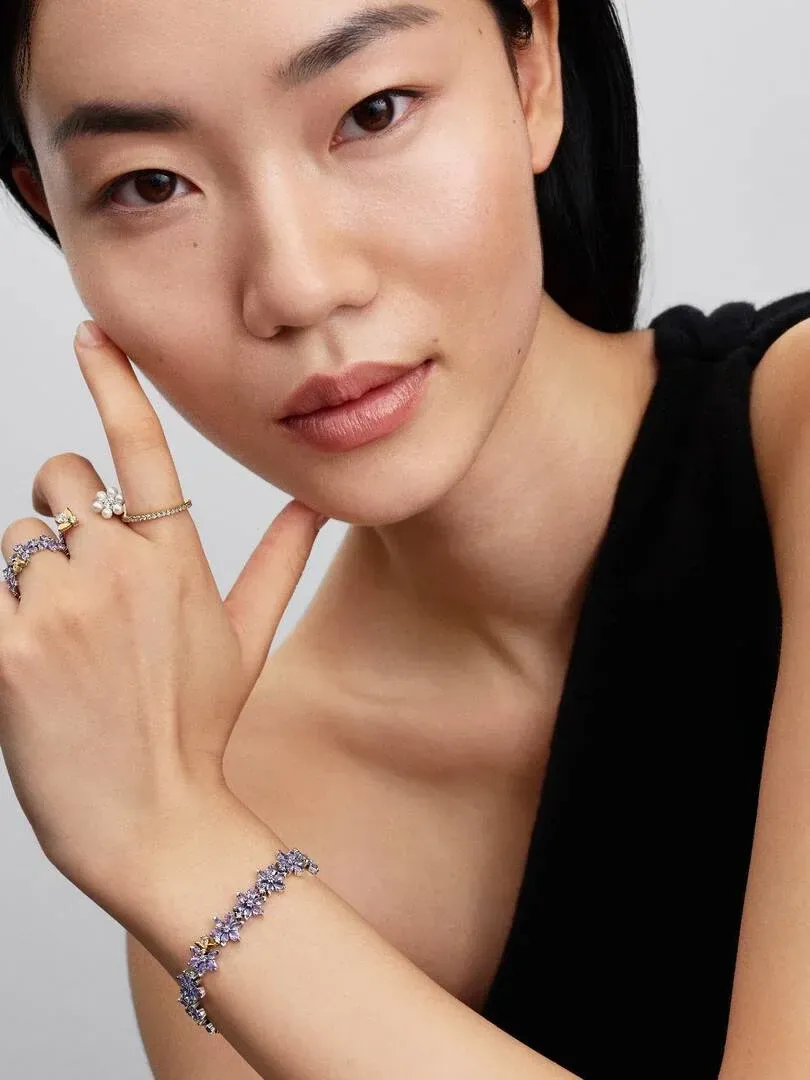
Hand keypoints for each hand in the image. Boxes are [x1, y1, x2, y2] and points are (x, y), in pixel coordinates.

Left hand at [0, 321, 326, 910]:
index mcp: (178, 561)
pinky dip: (3, 619)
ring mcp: (66, 607)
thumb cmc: (199, 732)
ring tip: (62, 647)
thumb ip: (281, 561)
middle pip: (57, 481)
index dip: (117, 382)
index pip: (143, 447)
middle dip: (59, 517)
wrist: (158, 822)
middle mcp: (123, 568)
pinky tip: (32, 663)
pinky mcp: (10, 649)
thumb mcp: (246, 642)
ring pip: (13, 543)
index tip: (92, 334)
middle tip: (79, 586)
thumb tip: (313, 506)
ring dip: (27, 583)